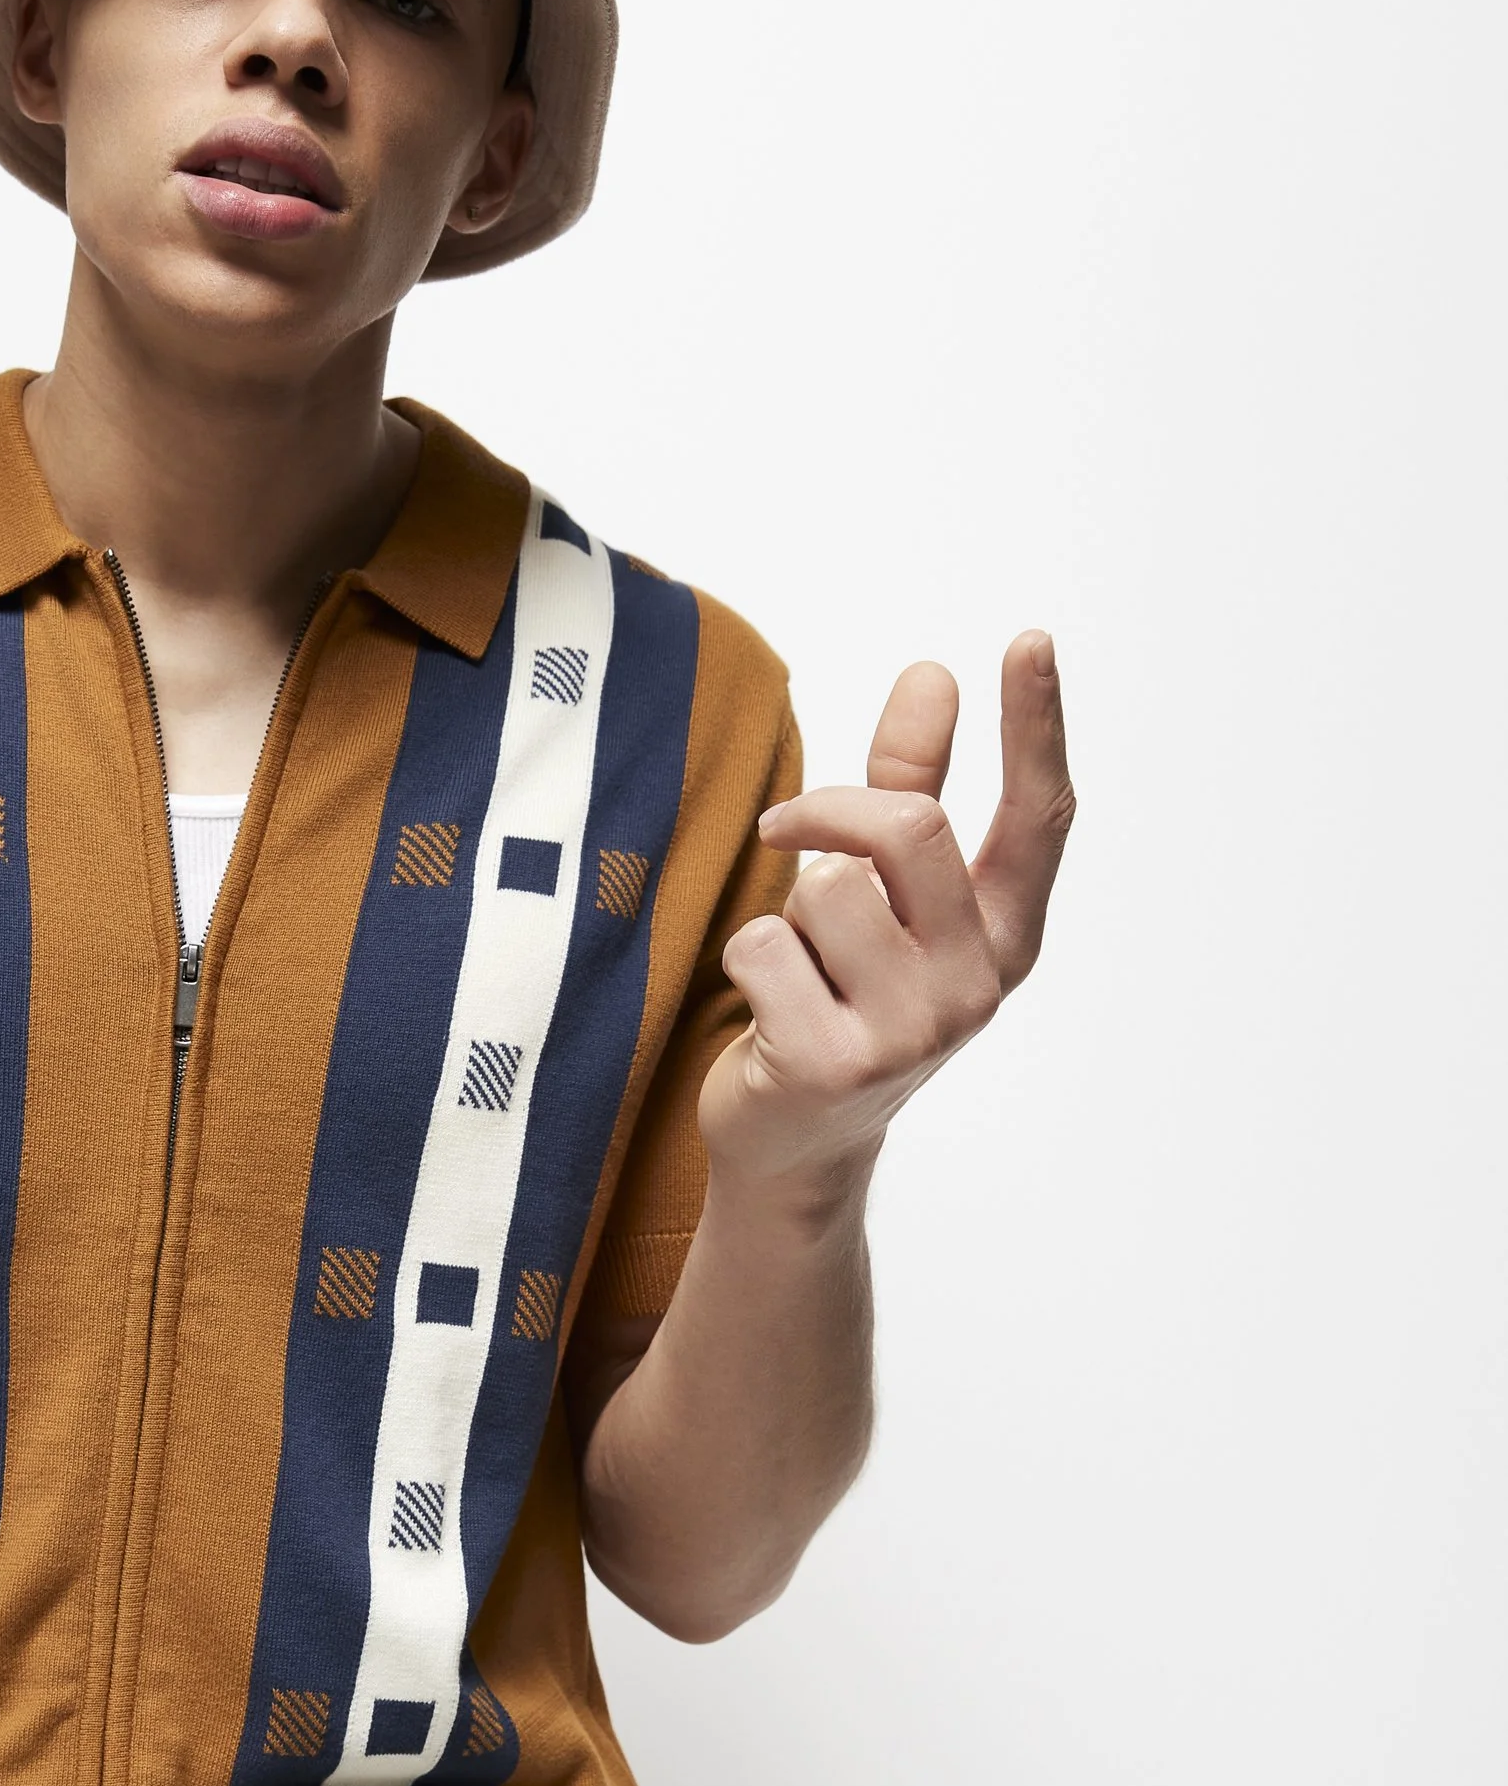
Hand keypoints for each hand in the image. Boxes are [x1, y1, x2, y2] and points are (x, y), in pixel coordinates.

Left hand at [699, 633, 1073, 1197]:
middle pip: (907, 828)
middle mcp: (977, 985)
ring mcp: (911, 1032)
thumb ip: (905, 787)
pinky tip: (770, 1014)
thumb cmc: (841, 997)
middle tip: (783, 827)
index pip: (1039, 819)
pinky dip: (747, 961)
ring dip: (786, 909)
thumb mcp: (888, 897)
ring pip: (824, 888)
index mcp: (1005, 937)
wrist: (795, 1144)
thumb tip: (932, 673)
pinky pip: (764, 944)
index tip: (1028, 641)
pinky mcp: (833, 1061)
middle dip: (830, 810)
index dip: (1034, 728)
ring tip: (797, 967)